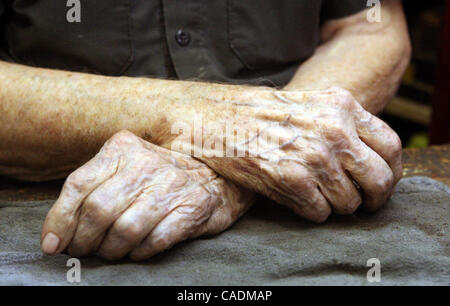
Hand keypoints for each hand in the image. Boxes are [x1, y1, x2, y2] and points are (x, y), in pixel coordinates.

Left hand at [41, 131, 253, 259]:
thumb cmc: (161, 176)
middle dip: (84, 240)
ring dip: (111, 250)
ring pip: (125, 230)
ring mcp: (171, 186)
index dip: (60, 219)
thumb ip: (95, 187)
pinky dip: (139, 253)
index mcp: (123, 149)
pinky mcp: (192, 209)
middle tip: (84, 250)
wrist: (216, 174)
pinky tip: (137, 251)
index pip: (79, 185)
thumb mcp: (126, 166)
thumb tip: (59, 231)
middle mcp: (146, 164)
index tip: (53, 244)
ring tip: (111, 252)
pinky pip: (154, 241)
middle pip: (99, 210)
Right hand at [182, 87, 401, 221]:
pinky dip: (312, 212)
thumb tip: (366, 157)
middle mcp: (334, 130)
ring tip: (317, 197)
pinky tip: (296, 199)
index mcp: (342, 106)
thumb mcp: (308, 104)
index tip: (379, 184)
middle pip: (379, 179)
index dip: (390, 171)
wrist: (213, 116)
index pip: (391, 146)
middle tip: (361, 205)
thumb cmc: (257, 113)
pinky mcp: (291, 179)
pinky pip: (320, 212)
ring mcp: (314, 155)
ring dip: (336, 207)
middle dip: (373, 199)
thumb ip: (340, 123)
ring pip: (349, 202)